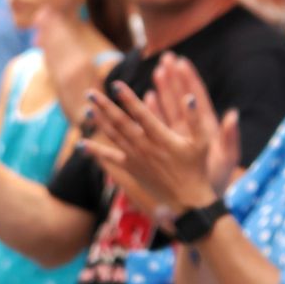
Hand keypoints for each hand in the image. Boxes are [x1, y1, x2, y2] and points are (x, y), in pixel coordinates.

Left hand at [82, 79, 218, 215]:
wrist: (187, 199)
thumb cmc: (196, 167)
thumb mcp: (203, 142)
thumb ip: (196, 119)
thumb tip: (190, 97)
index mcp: (161, 138)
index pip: (141, 114)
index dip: (127, 98)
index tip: (115, 84)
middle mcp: (145, 147)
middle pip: (120, 123)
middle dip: (104, 107)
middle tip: (89, 92)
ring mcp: (135, 158)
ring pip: (113, 136)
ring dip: (99, 122)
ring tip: (87, 109)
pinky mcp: (130, 168)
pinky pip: (110, 158)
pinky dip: (95, 151)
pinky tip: (81, 145)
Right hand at [155, 53, 239, 192]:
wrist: (205, 197)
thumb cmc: (217, 178)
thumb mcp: (227, 157)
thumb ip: (230, 136)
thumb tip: (233, 115)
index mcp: (205, 127)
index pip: (197, 97)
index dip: (189, 79)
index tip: (182, 62)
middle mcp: (192, 128)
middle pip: (181, 97)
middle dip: (174, 78)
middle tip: (166, 58)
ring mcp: (180, 135)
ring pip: (169, 107)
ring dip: (164, 89)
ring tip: (157, 71)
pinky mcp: (170, 144)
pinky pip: (160, 122)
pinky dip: (155, 109)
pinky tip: (148, 98)